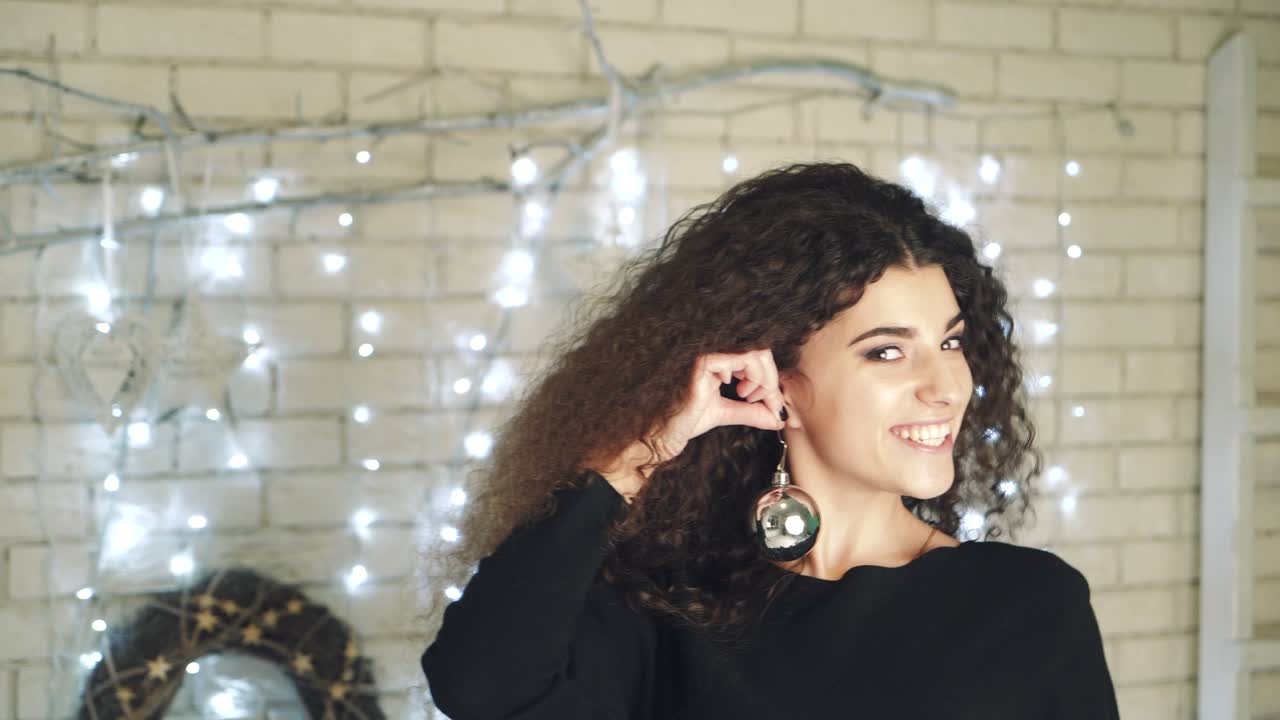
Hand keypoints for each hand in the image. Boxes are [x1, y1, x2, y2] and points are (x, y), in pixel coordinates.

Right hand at [591, 349, 786, 501]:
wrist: (662, 435)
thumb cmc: (684, 421)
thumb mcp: (727, 413)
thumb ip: (751, 411)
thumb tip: (779, 416)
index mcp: (719, 360)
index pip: (756, 356)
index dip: (770, 378)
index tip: (771, 403)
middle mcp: (713, 352)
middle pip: (760, 350)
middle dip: (770, 378)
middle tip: (764, 400)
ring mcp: (707, 354)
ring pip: (755, 352)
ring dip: (763, 378)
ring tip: (749, 397)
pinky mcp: (703, 361)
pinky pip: (740, 358)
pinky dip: (751, 377)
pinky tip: (737, 392)